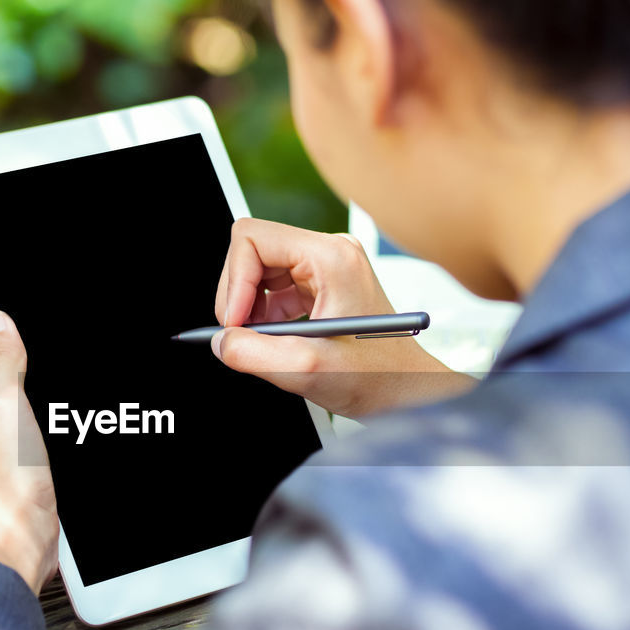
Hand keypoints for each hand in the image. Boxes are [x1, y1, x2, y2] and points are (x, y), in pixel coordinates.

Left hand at [0, 311, 58, 594]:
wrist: (15, 544)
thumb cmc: (3, 485)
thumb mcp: (5, 407)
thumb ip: (2, 361)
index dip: (4, 332)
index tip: (29, 332)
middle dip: (25, 365)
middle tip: (46, 373)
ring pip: (14, 399)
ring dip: (36, 397)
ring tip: (47, 409)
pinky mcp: (8, 463)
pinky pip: (24, 426)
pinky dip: (41, 423)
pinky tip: (53, 431)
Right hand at [213, 219, 472, 416]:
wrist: (408, 390)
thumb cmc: (379, 377)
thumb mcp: (308, 369)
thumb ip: (254, 354)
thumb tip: (221, 341)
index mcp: (332, 257)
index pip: (253, 238)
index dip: (234, 281)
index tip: (234, 323)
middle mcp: (330, 252)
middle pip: (253, 250)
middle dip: (239, 294)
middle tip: (241, 334)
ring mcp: (327, 266)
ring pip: (260, 269)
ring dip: (250, 306)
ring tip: (261, 340)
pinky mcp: (322, 284)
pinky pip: (274, 287)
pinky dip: (263, 314)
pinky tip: (275, 339)